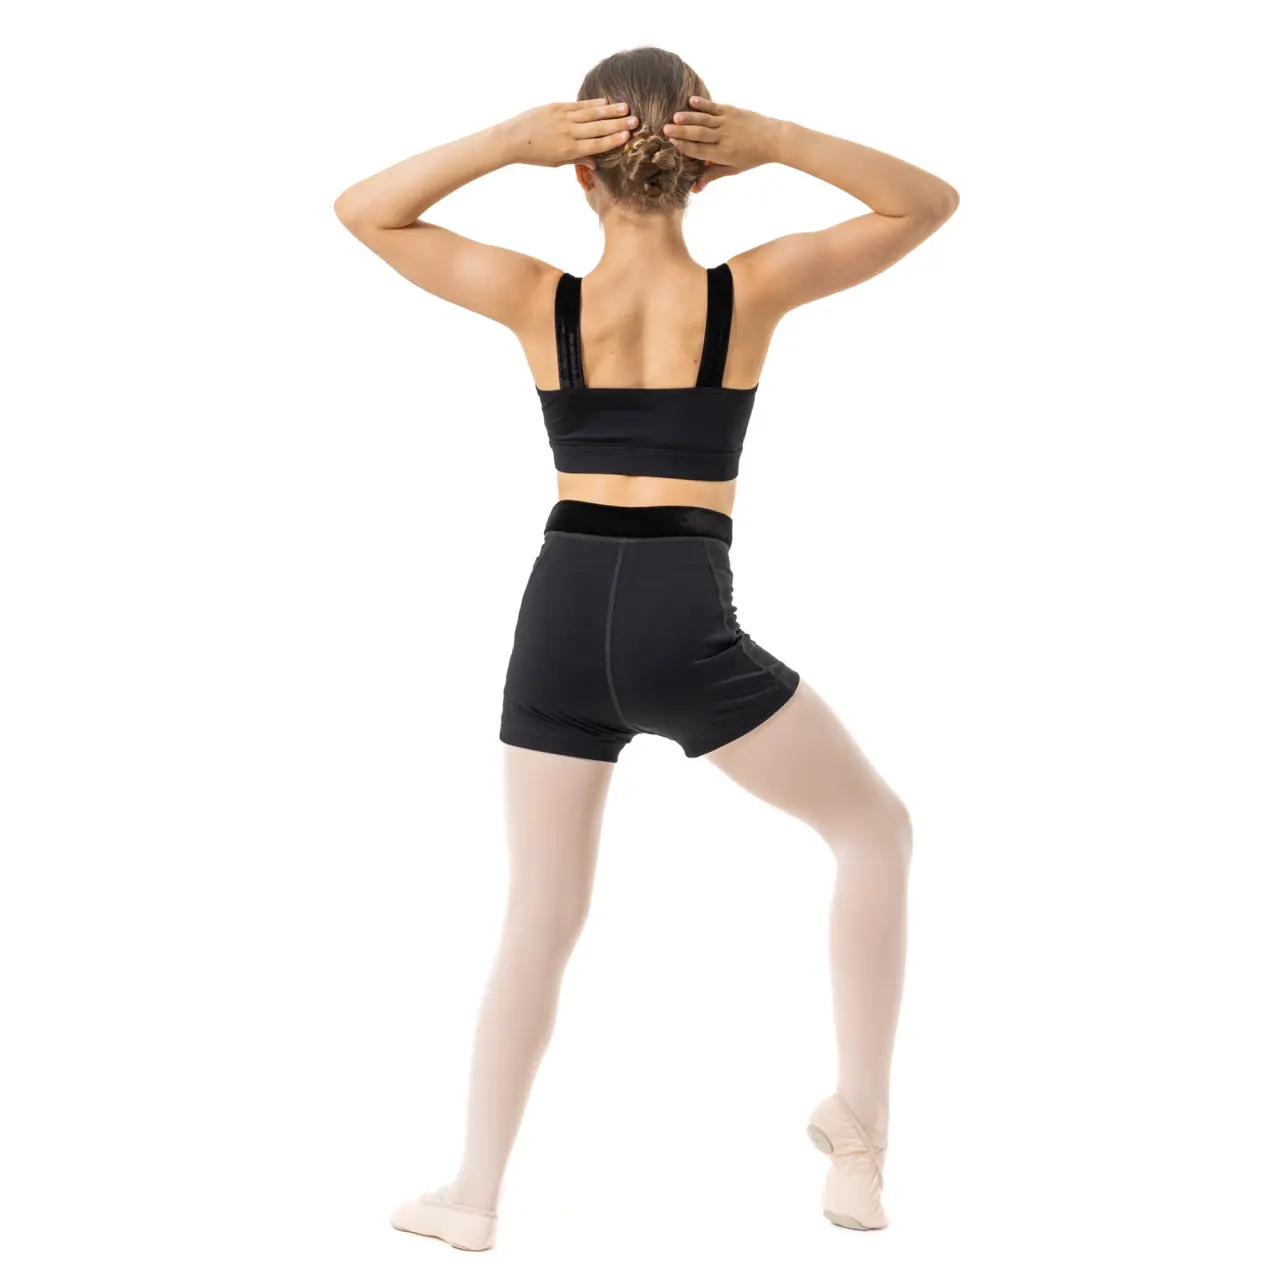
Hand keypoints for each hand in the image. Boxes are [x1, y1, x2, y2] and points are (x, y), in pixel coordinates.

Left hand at [499, 98, 637, 168]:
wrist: (512, 139)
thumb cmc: (535, 154)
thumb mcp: (557, 162)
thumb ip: (577, 160)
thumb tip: (596, 163)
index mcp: (570, 151)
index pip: (597, 145)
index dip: (613, 140)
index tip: (628, 137)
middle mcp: (569, 134)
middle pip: (599, 128)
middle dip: (618, 125)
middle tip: (635, 120)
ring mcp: (563, 119)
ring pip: (591, 114)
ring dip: (610, 111)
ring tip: (626, 108)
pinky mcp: (556, 107)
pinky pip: (578, 105)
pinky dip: (593, 103)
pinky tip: (605, 102)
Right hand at [663, 96, 778, 180]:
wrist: (774, 139)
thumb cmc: (752, 157)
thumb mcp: (732, 169)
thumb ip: (712, 175)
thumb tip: (695, 189)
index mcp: (723, 154)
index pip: (699, 150)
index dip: (685, 146)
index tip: (672, 143)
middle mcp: (724, 137)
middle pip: (699, 134)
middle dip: (681, 132)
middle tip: (665, 129)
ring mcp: (728, 122)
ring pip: (704, 119)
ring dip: (688, 117)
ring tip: (674, 117)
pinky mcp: (732, 111)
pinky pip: (715, 107)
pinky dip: (703, 104)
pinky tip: (691, 101)